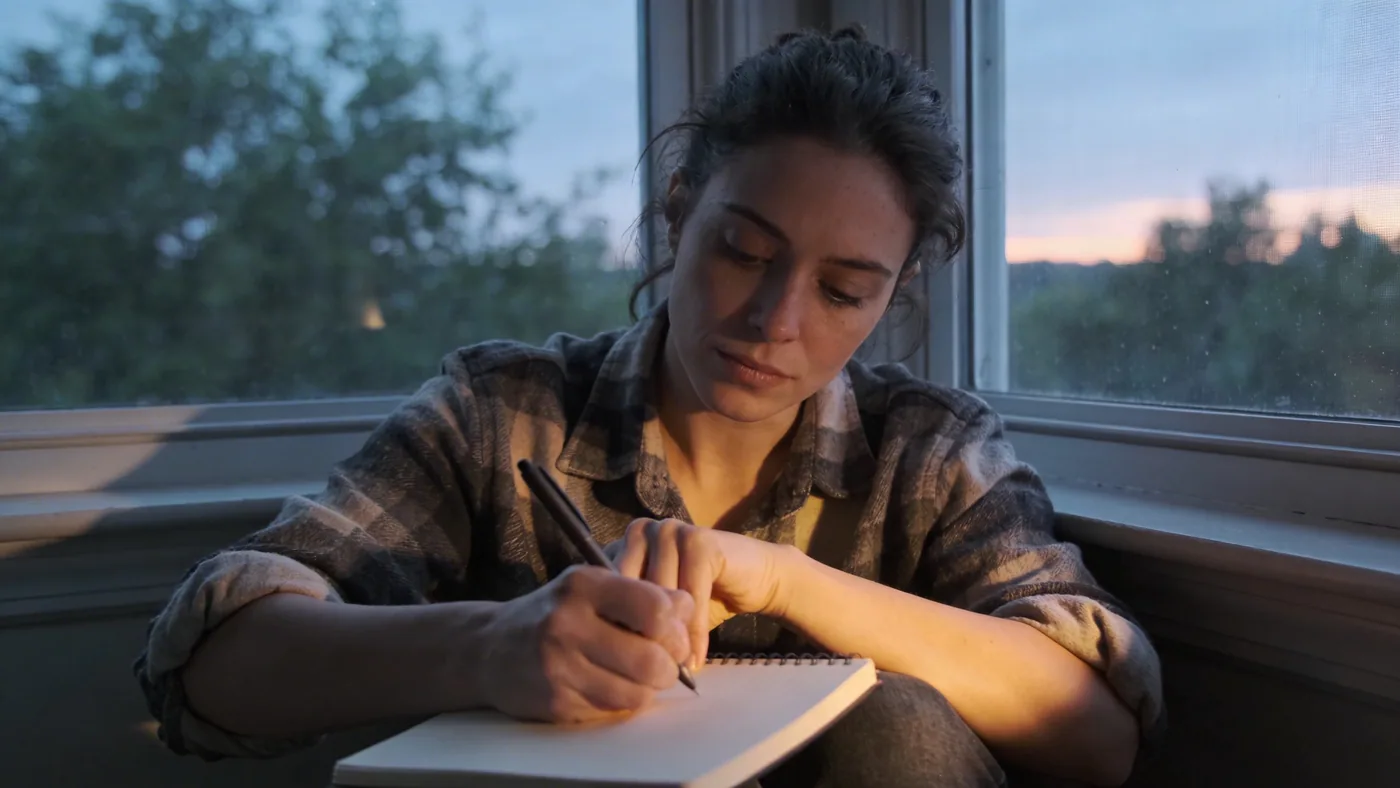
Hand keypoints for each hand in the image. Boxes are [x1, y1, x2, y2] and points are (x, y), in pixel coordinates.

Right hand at [478, 565, 693, 722]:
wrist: (490, 648)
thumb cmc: (554, 614)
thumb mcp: (590, 588)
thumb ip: (640, 594)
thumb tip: (689, 609)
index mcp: (584, 585)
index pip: (655, 609)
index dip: (677, 629)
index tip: (674, 636)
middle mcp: (568, 622)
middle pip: (651, 659)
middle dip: (669, 667)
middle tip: (664, 664)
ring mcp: (559, 666)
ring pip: (636, 692)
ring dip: (648, 689)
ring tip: (639, 677)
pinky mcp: (555, 701)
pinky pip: (612, 710)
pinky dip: (622, 702)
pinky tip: (612, 686)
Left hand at [607, 518, 789, 667]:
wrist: (755, 579)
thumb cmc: (702, 600)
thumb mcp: (659, 614)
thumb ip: (633, 622)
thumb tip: (605, 661)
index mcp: (622, 545)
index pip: (602, 591)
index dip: (613, 631)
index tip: (624, 669)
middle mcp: (640, 532)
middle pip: (626, 594)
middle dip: (640, 636)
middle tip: (653, 674)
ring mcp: (668, 530)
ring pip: (657, 596)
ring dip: (669, 638)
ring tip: (676, 669)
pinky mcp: (698, 538)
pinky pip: (688, 594)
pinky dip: (694, 631)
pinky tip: (697, 657)